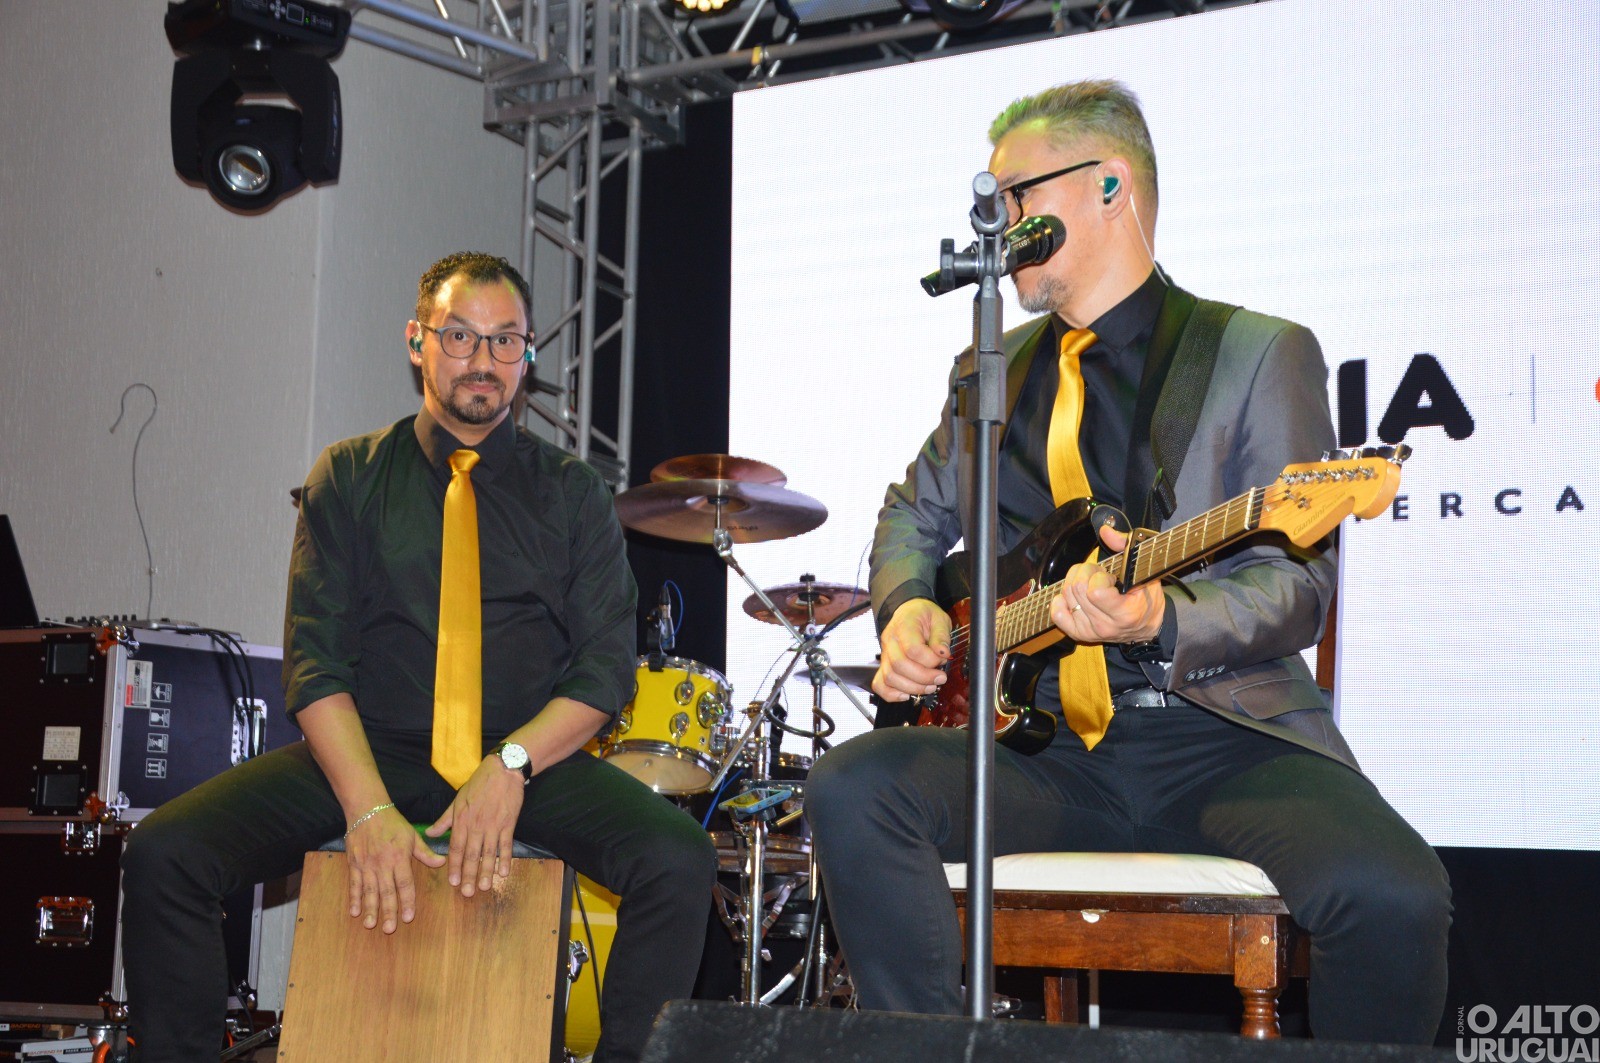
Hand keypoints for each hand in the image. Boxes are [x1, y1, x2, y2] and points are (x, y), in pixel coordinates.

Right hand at [344, 804, 445, 933]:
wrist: (367, 810)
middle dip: (388, 911)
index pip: (405, 883)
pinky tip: (354, 912)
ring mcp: (367, 865)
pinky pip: (354, 884)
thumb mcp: (413, 835)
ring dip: (370, 909)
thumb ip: (425, 852)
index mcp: (400, 857)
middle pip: (386, 891)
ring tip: (370, 924)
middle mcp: (383, 864)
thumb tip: (442, 863)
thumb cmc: (393, 823)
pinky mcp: (354, 864)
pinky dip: (354, 898)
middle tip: (389, 929)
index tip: (408, 917)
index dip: (407, 901)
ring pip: (369, 891)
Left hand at [425, 756, 525, 897]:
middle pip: (471, 854)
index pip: (455, 848)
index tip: (453, 882)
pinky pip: (506, 844)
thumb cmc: (478, 784)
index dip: (454, 866)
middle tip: (468, 893)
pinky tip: (504, 872)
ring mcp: (493, 825)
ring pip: (488, 853)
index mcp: (461, 820)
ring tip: (485, 887)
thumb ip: (444, 820)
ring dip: (486, 871)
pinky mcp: (508, 823)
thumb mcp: (457, 800)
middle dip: (469, 875)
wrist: (502, 770)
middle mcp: (476, 825)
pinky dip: (505, 859)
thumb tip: (429, 833)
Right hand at [873, 598, 952, 701]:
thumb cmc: (923, 615)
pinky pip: (880, 684)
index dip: (930, 660)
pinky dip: (892, 694)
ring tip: (930, 686)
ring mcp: (885, 654)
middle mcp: (890, 641)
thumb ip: (941, 635)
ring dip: (912, 688)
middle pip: (899, 666)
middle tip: (940, 678)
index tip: (942, 659)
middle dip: (923, 678)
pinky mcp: (884, 665)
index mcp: (904, 626)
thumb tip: (943, 653)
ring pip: (890, 678)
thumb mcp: (939, 618)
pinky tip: (907, 695)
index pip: (913, 649)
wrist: (907, 611)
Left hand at [1049, 523, 1164, 644]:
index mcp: (1124, 614)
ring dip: (1076, 581)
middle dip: (1087, 573)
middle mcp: (1105, 626)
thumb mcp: (1145, 571)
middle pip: (1077, 589)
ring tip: (1091, 583)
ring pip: (1066, 595)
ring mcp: (1090, 631)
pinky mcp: (1079, 634)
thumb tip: (1105, 532)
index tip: (1112, 577)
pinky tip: (1073, 595)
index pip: (1095, 592)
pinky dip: (1060, 601)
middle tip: (1100, 575)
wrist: (1145, 628)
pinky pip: (1057, 615)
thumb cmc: (1146, 599)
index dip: (1100, 577)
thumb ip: (1126, 547)